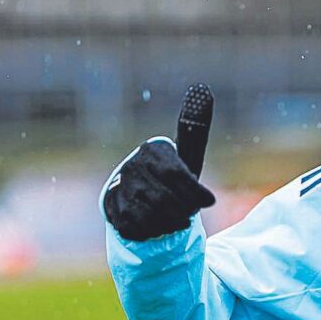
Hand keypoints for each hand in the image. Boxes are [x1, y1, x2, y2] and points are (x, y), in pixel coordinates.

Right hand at [103, 85, 216, 241]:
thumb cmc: (171, 175)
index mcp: (153, 150)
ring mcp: (119, 187)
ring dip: (172, 222)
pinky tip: (159, 224)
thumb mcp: (186, 155)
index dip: (196, 193)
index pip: (177, 175)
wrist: (140, 198)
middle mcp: (132, 166)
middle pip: (167, 199)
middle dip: (185, 210)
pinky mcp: (111, 208)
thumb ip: (195, 128)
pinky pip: (138, 227)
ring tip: (177, 218)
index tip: (209, 202)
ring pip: (153, 214)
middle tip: (190, 211)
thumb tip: (201, 89)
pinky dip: (154, 230)